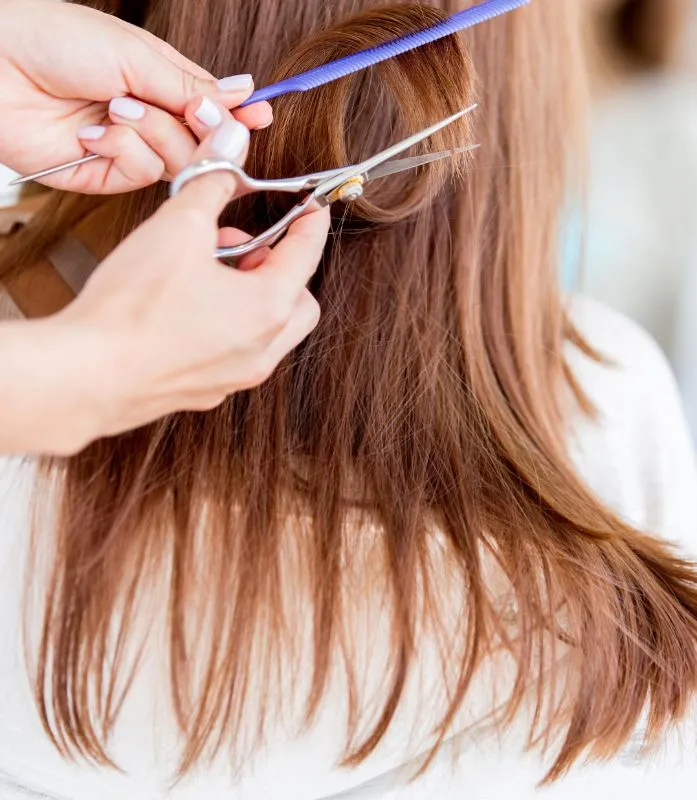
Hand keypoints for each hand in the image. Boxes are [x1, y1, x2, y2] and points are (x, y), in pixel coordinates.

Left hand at [0, 0, 271, 192]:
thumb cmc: (55, 39)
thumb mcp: (137, 55)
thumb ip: (193, 86)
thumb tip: (244, 94)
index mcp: (161, 83)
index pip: (215, 108)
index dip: (239, 117)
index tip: (261, 117)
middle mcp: (151, 120)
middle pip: (206, 144)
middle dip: (200, 128)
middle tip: (192, 113)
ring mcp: (129, 149)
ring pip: (179, 162)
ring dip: (153, 132)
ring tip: (116, 108)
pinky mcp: (105, 176)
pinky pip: (142, 174)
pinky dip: (122, 149)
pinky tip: (94, 131)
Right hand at [0, 115, 328, 455]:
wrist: (88, 377)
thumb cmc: (132, 309)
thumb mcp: (176, 227)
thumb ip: (210, 188)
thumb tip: (227, 160)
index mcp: (268, 308)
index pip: (307, 255)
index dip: (311, 223)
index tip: (311, 209)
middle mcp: (262, 350)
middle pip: (299, 302)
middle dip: (280, 268)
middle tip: (243, 247)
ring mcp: (236, 377)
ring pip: (270, 332)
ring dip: (254, 297)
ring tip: (209, 272)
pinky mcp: (207, 391)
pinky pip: (237, 353)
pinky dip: (230, 326)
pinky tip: (189, 308)